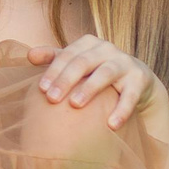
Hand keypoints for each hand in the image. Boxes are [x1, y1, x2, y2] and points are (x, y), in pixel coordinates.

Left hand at [31, 34, 165, 130]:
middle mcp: (107, 49)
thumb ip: (54, 58)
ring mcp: (125, 62)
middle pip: (83, 62)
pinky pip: (130, 95)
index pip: (67, 55)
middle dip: (66, 80)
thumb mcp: (77, 63)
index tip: (42, 89)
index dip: (54, 71)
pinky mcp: (140, 79)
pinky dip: (122, 110)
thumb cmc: (97, 71)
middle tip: (52, 99)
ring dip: (90, 89)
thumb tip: (28, 55)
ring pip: (105, 73)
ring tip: (76, 106)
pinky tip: (111, 125)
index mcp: (88, 43)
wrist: (138, 81)